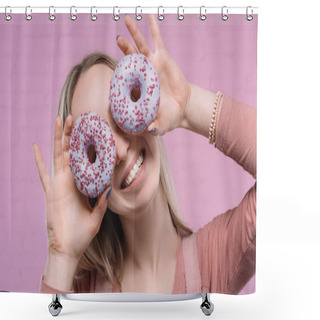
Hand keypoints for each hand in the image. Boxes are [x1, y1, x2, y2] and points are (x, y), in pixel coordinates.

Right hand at [32, 115, 110, 262]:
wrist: (68, 248)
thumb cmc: (82, 234)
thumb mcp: (96, 215)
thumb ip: (101, 201)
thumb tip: (109, 187)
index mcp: (82, 185)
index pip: (86, 160)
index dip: (88, 146)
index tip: (93, 131)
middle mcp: (70, 181)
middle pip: (72, 152)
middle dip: (73, 134)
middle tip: (76, 116)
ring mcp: (59, 184)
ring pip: (59, 155)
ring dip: (60, 138)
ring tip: (62, 120)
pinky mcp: (51, 191)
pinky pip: (43, 173)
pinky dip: (39, 160)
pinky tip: (35, 146)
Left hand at [117, 14, 191, 135]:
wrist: (183, 108)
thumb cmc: (169, 117)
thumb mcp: (161, 124)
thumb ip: (154, 127)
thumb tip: (148, 130)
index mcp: (138, 89)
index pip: (124, 80)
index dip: (117, 77)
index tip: (109, 76)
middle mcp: (142, 74)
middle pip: (130, 58)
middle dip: (124, 49)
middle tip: (118, 39)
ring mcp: (152, 65)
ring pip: (141, 46)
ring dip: (134, 33)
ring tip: (127, 19)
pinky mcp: (163, 58)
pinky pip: (157, 39)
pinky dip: (153, 27)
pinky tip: (149, 14)